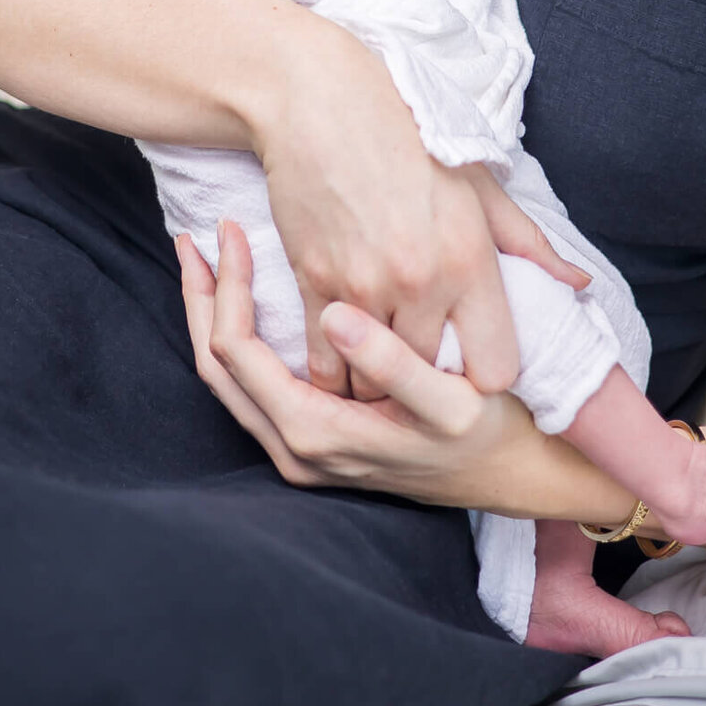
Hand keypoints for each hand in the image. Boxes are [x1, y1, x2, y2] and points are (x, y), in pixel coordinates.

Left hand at [178, 221, 534, 502]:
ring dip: (212, 316)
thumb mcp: (452, 401)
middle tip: (194, 238)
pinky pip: (253, 384)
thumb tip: (333, 318)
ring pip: (229, 378)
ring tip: (208, 259)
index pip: (237, 352)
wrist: (510, 474)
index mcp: (314, 434)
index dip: (226, 288)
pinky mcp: (314, 438)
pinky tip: (248, 296)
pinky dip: (240, 335)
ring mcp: (301, 450)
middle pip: (214, 367)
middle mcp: (295, 450)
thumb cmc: (486, 430)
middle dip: (199, 299)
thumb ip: (394, 363)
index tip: (232, 231)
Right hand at [252, 20, 589, 396]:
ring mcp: (364, 285)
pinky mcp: (314, 281)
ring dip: (376, 379)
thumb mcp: (477, 181)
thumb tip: (579, 283)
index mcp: (471, 257)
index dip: (482, 373)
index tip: (468, 360)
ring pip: (375, 378)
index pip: (495, 368)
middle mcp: (422, 280)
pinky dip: (333, 368)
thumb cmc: (406, 133)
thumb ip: (528, 243)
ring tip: (379, 363)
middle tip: (419, 366)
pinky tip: (340, 355)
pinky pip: (325, 360)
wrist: (320, 101)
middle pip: (431, 378)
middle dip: (426, 378)